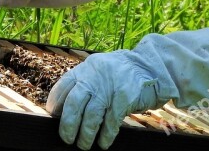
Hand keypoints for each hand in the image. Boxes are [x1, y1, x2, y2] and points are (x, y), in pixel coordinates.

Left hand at [47, 51, 162, 149]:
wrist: (154, 66)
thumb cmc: (125, 74)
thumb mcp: (102, 70)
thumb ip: (87, 83)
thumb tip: (67, 110)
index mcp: (87, 68)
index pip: (64, 87)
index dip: (56, 105)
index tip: (54, 118)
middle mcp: (96, 75)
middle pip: (74, 104)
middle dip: (68, 125)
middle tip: (67, 139)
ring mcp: (110, 86)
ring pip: (91, 116)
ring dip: (86, 135)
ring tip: (85, 145)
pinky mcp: (124, 97)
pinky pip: (110, 122)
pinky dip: (105, 135)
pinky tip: (104, 142)